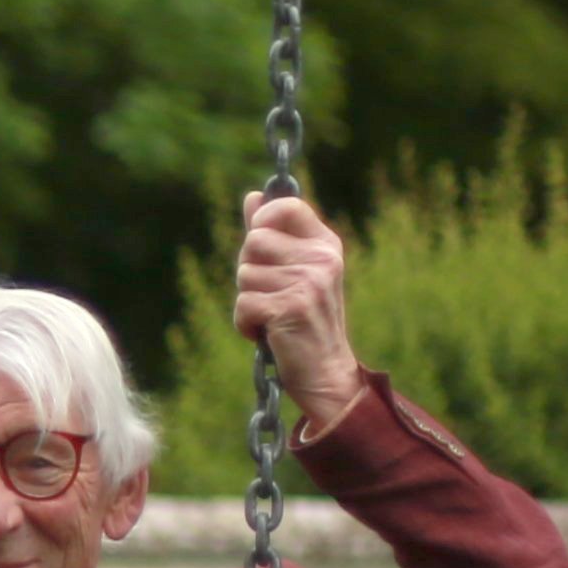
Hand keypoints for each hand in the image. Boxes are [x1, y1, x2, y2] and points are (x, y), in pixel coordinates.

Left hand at [232, 185, 364, 438]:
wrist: (325, 371)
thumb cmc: (304, 319)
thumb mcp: (295, 271)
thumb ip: (273, 233)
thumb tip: (253, 196)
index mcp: (325, 244)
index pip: (286, 207)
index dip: (262, 219)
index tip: (260, 240)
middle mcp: (321, 259)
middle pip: (253, 240)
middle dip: (249, 269)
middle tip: (270, 293)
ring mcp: (309, 283)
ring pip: (244, 274)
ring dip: (247, 300)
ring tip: (272, 316)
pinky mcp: (291, 308)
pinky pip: (243, 303)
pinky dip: (245, 323)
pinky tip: (266, 332)